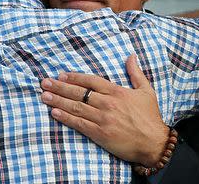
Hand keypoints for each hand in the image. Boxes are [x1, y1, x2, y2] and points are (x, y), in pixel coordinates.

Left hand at [40, 54, 169, 165]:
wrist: (154, 142)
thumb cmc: (150, 117)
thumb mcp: (146, 91)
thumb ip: (136, 73)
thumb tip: (131, 56)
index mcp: (117, 91)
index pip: (91, 81)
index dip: (75, 77)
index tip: (61, 75)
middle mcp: (107, 103)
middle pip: (79, 93)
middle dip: (60, 87)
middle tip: (44, 83)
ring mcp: (103, 119)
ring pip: (76, 107)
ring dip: (58, 101)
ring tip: (44, 96)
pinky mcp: (100, 134)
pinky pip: (79, 124)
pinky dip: (66, 118)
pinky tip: (55, 113)